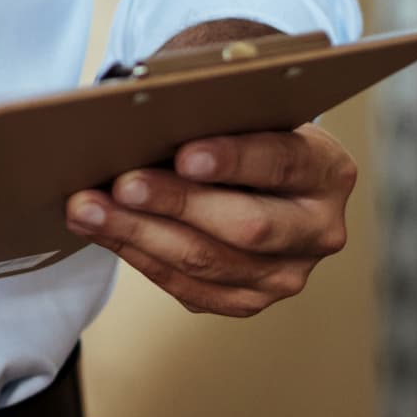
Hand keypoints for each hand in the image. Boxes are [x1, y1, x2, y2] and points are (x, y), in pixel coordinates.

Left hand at [68, 21, 358, 317]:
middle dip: (175, 203)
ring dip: (139, 234)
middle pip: (245, 225)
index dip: (233, 160)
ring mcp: (287, 275)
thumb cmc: (244, 134)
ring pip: (208, 263)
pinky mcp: (250, 301)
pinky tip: (104, 232)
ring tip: (88, 209)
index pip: (282, 162)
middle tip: (121, 184)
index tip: (184, 154)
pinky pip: (189, 290)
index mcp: (328, 171)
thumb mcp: (246, 115)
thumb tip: (143, 117)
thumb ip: (214, 117)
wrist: (261, 179)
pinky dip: (140, 257)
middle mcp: (319, 230)